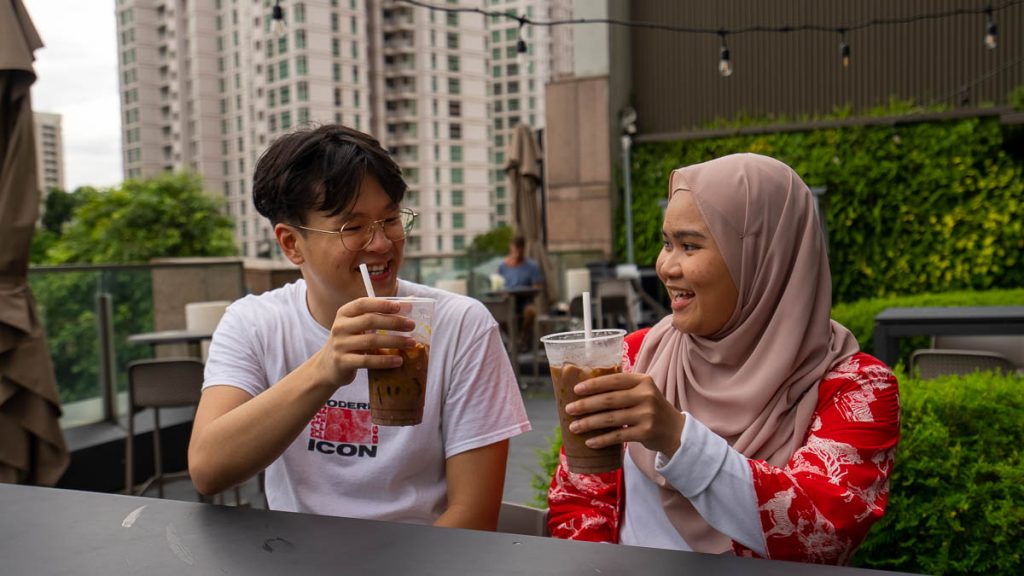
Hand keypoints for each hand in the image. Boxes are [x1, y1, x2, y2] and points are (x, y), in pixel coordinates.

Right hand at [312, 297, 417, 388]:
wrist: (328, 366)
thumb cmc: (350, 341)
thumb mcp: (357, 326)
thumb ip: (376, 316)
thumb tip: (408, 305)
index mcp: (344, 313)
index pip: (363, 303)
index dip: (382, 304)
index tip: (400, 307)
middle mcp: (340, 327)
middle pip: (370, 321)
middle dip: (393, 322)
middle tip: (412, 325)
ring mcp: (340, 345)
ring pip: (371, 341)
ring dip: (394, 341)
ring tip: (411, 343)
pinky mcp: (342, 362)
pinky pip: (367, 360)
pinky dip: (385, 360)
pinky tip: (398, 360)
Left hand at [564, 372, 685, 457]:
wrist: (675, 430)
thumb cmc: (650, 409)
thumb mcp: (642, 392)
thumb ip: (622, 388)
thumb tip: (586, 391)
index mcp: (643, 380)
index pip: (614, 380)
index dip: (594, 384)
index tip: (576, 389)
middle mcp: (646, 395)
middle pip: (609, 400)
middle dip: (586, 405)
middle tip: (569, 409)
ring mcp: (647, 414)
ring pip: (611, 419)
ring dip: (589, 423)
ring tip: (574, 427)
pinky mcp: (646, 432)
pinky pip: (618, 436)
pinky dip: (602, 440)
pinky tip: (589, 442)